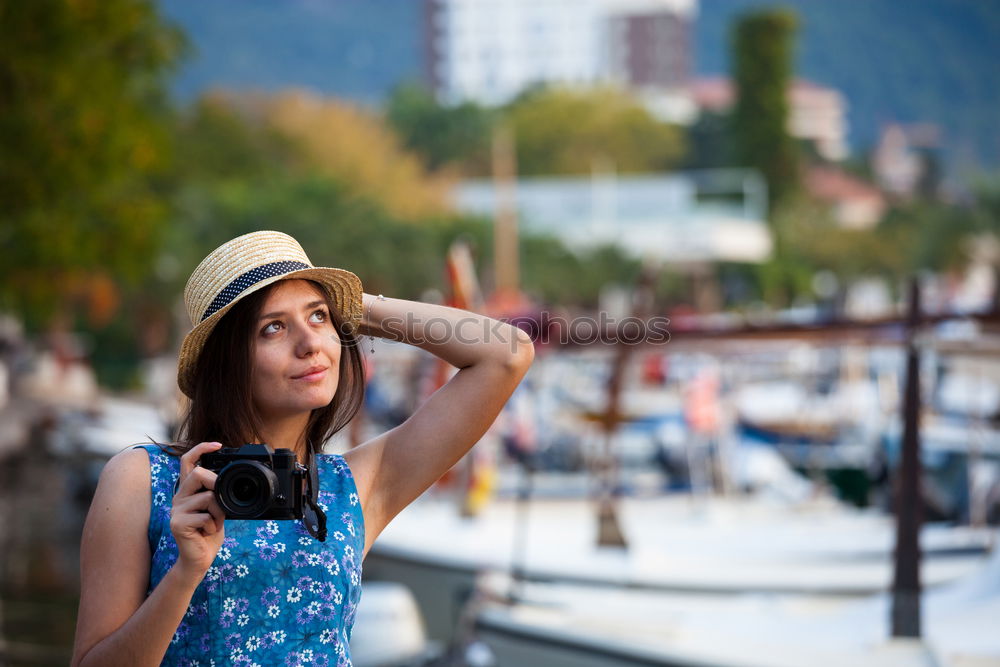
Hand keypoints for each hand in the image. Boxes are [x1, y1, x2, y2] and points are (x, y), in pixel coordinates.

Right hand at [169, 442, 225, 580]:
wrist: (200, 558)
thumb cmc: (209, 532)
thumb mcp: (217, 508)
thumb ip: (216, 493)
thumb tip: (226, 478)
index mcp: (188, 490)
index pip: (187, 461)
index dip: (201, 449)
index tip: (218, 445)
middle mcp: (179, 496)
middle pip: (198, 474)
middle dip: (216, 484)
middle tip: (221, 502)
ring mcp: (176, 509)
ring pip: (208, 497)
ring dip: (220, 512)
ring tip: (214, 523)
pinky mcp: (177, 523)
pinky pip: (206, 516)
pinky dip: (214, 525)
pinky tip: (207, 532)